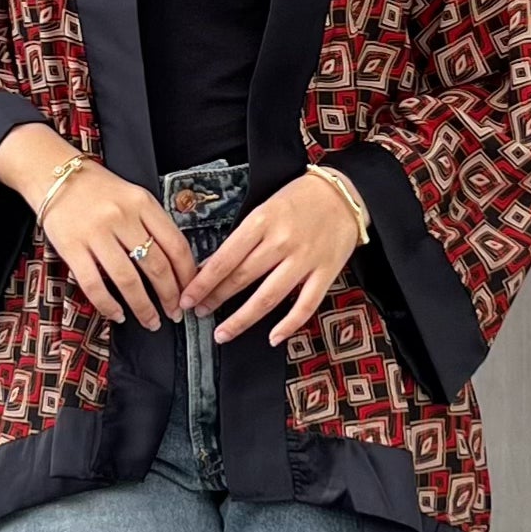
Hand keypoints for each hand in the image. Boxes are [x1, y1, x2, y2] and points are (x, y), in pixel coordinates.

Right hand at [0, 126, 193, 330]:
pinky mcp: (72, 247)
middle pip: (156, 265)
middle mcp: (122, 217)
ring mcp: (96, 233)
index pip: (176, 244)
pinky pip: (94, 284)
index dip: (186, 275)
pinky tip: (117, 314)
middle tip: (174, 313)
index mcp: (142, 203)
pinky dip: (108, 305)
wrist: (53, 173)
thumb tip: (175, 263)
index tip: (190, 291)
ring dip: (143, 307)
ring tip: (150, 320)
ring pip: (128, 280)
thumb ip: (152, 224)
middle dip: (170, 296)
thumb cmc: (96, 188)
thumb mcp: (133, 196)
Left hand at [183, 172, 361, 346]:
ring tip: (223, 333)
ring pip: (268, 297)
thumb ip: (244, 237)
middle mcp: (282, 241)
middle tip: (198, 314)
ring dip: (242, 319)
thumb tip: (214, 266)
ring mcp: (305, 259)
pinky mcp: (326, 272)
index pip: (225, 258)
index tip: (187, 298)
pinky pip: (306, 305)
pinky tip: (273, 337)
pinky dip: (289, 325)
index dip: (203, 282)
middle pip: (242, 278)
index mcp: (261, 220)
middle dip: (215, 299)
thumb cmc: (300, 199)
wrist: (343, 194)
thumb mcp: (265, 208)